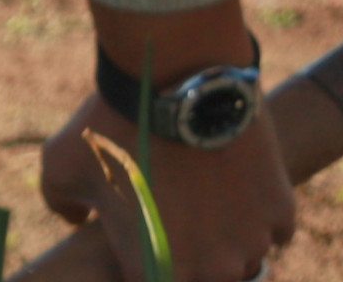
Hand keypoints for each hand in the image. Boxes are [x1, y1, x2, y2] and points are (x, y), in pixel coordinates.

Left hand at [41, 1, 295, 280]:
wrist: (173, 81)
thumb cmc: (111, 126)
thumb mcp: (60, 166)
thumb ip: (63, 205)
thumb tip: (77, 218)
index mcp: (158, 270)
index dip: (149, 266)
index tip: (144, 241)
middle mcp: (214, 270)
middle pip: (209, 279)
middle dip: (193, 258)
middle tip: (178, 221)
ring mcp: (253, 243)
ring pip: (245, 259)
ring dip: (229, 239)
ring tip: (206, 200)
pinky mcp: (282, 212)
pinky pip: (275, 231)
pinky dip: (260, 216)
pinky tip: (237, 187)